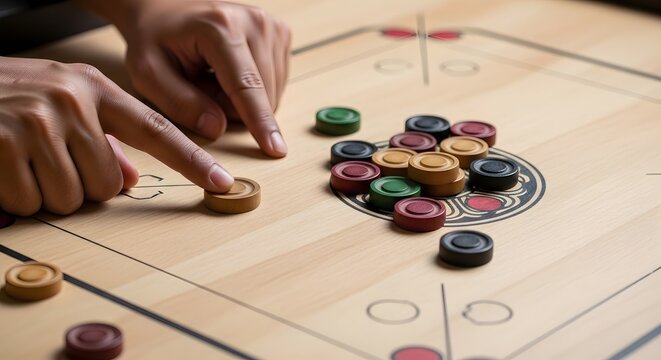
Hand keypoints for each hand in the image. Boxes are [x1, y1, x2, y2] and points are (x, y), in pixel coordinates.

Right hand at [0, 56, 233, 215]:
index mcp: (95, 89)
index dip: (193, 161)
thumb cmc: (11, 96)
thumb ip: (104, 140)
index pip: (157, 132)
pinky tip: (4, 166)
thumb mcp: (64, 104)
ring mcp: (35, 121)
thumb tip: (129, 179)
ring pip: (70, 199)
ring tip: (24, 159)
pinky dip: (16, 196)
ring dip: (47, 192)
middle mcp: (71, 101)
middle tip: (50, 159)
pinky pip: (29, 203)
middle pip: (107, 185)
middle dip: (81, 186)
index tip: (223, 183)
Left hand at [118, 0, 290, 156]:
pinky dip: (252, 89)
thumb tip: (218, 129)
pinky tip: (230, 73)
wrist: (164, 9)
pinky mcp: (279, 34)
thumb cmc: (154, 39)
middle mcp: (254, 22)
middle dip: (232, 108)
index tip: (275, 149)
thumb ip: (179, 103)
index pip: (246, 86)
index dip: (260, 121)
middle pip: (262, 94)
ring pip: (272, 92)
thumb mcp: (148, 73)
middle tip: (200, 87)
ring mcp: (271, 26)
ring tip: (213, 77)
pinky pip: (276, 83)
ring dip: (242, 100)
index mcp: (220, 28)